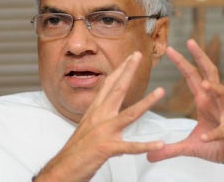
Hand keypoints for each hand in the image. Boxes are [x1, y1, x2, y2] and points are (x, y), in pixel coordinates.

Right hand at [34, 52, 164, 181]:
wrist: (62, 168)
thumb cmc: (76, 149)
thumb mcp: (88, 127)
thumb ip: (101, 118)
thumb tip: (112, 116)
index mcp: (94, 111)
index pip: (107, 85)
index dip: (118, 70)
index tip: (128, 58)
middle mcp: (99, 117)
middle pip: (117, 90)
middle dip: (128, 71)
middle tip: (137, 55)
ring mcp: (103, 131)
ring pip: (129, 114)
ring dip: (146, 102)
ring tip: (161, 91)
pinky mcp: (106, 148)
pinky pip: (130, 147)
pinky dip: (145, 146)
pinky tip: (159, 144)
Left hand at [147, 39, 223, 181]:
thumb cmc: (219, 145)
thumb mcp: (190, 146)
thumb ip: (169, 148)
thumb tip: (149, 156)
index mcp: (204, 101)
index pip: (192, 76)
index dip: (182, 62)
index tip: (170, 49)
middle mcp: (215, 103)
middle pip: (209, 74)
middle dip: (200, 57)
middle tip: (190, 42)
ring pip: (223, 95)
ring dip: (214, 89)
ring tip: (204, 85)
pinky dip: (215, 133)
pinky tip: (204, 136)